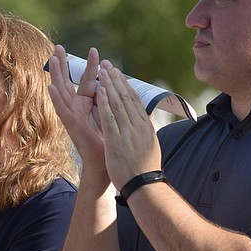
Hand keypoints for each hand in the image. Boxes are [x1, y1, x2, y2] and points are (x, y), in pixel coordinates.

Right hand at [47, 45, 106, 171]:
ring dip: (56, 75)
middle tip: (58, 46)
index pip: (90, 80)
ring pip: (62, 91)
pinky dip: (56, 98)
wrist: (106, 162)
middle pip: (69, 81)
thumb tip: (121, 85)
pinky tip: (51, 86)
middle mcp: (78, 108)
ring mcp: (73, 115)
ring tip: (52, 59)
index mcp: (89, 104)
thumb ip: (112, 101)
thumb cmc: (109, 141)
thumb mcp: (112, 115)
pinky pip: (62, 109)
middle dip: (64, 63)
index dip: (92, 65)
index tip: (95, 50)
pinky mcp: (71, 125)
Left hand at [95, 60, 161, 188]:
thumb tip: (149, 115)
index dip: (125, 85)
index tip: (118, 73)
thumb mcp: (150, 144)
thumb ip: (148, 128)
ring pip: (118, 103)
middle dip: (116, 79)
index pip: (134, 100)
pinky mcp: (118, 140)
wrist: (144, 185)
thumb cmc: (146, 168)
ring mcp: (128, 132)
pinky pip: (110, 117)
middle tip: (108, 65)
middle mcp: (138, 125)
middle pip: (126, 97)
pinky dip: (105, 103)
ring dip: (109, 85)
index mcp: (145, 126)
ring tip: (102, 71)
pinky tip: (100, 90)